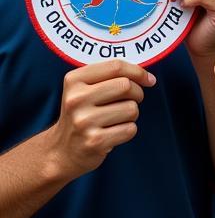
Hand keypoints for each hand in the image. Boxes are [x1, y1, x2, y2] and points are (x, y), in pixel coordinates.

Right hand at [49, 61, 154, 177]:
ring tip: (116, 119)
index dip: (139, 72)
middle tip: (131, 101)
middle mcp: (76, 99)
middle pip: (126, 85)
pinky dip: (128, 130)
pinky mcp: (94, 141)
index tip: (149, 80)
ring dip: (131, 114)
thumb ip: (111, 76)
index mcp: (74, 81)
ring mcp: (84, 121)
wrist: (62, 151)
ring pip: (131, 108)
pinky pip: (130, 129)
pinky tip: (113, 133)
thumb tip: (149, 78)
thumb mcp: (86, 89)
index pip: (116, 66)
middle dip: (137, 93)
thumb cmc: (83, 114)